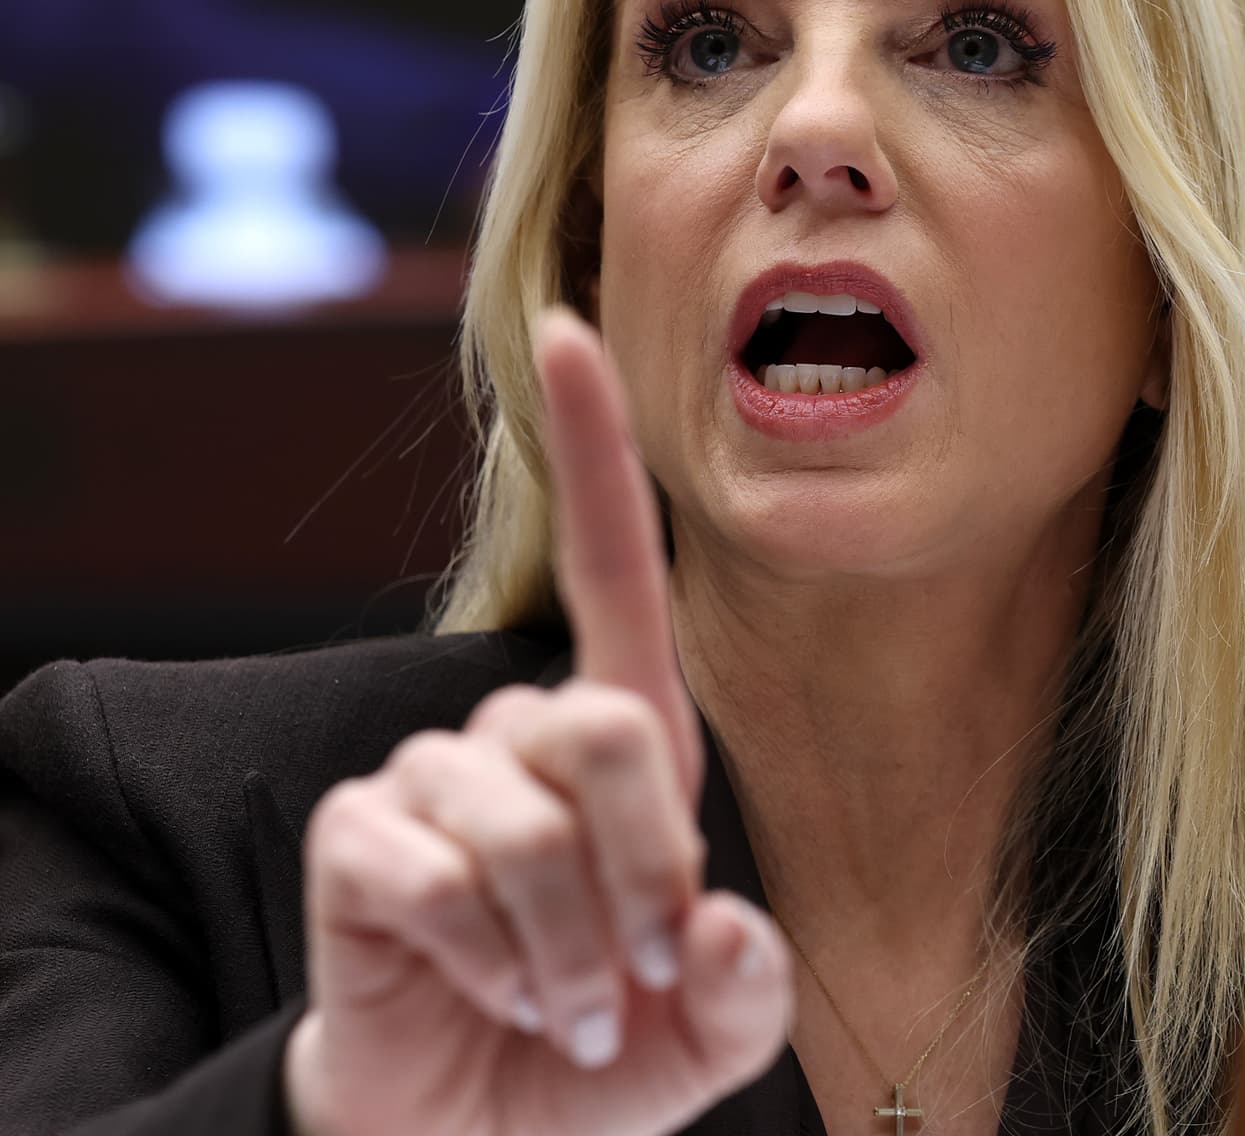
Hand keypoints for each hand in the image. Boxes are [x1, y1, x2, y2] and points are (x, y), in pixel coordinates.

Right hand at [286, 308, 793, 1135]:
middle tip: (631, 975)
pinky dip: (483, 960)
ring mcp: (430, 777)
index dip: (593, 452)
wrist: (478, 1130)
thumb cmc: (599, 1051)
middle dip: (640, 876)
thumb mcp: (707, 1032)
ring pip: (524, 822)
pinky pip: (432, 874)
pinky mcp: (358, 836)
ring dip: (562, 949)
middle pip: (604, 726)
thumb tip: (727, 925)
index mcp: (620, 740)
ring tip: (557, 1003)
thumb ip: (746, 988)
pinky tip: (479, 989)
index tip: (569, 328)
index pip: (611, 571)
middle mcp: (519, 734)